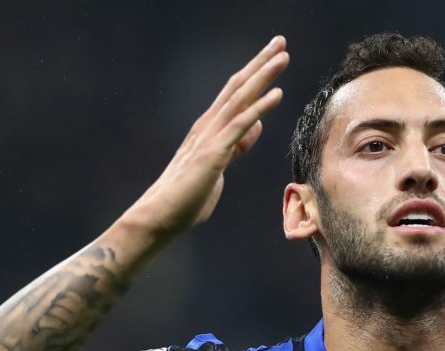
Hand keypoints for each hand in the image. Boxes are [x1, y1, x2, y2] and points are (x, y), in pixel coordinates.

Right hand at [121, 36, 289, 239]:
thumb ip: (237, 146)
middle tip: (280, 41)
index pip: (235, 93)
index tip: (273, 56)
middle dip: (260, 63)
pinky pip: (240, 124)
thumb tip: (255, 126)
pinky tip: (277, 93)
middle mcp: (208, 125)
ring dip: (263, 75)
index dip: (255, 73)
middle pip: (238, 86)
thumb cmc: (188, 197)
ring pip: (240, 98)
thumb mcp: (221, 166)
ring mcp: (210, 137)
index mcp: (209, 128)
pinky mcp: (214, 153)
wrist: (161, 215)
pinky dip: (260, 106)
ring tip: (283, 56)